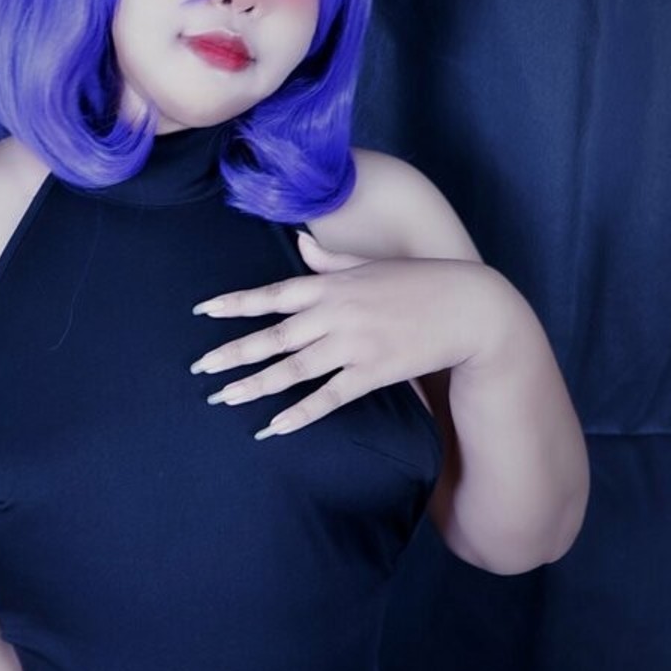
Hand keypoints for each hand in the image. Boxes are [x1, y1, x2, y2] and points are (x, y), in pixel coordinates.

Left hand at [190, 231, 512, 437]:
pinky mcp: (373, 373)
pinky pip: (328, 398)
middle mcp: (336, 314)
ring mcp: (353, 345)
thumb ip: (329, 260)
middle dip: (234, 353)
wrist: (469, 307)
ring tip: (225, 398)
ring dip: (256, 386)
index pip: (273, 294)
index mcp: (332, 285)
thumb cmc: (419, 281)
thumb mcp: (369, 263)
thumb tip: (299, 243)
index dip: (235, 304)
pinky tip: (273, 428)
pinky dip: (299, 414)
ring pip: (294, 370)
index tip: (203, 312)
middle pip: (274, 337)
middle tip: (201, 370)